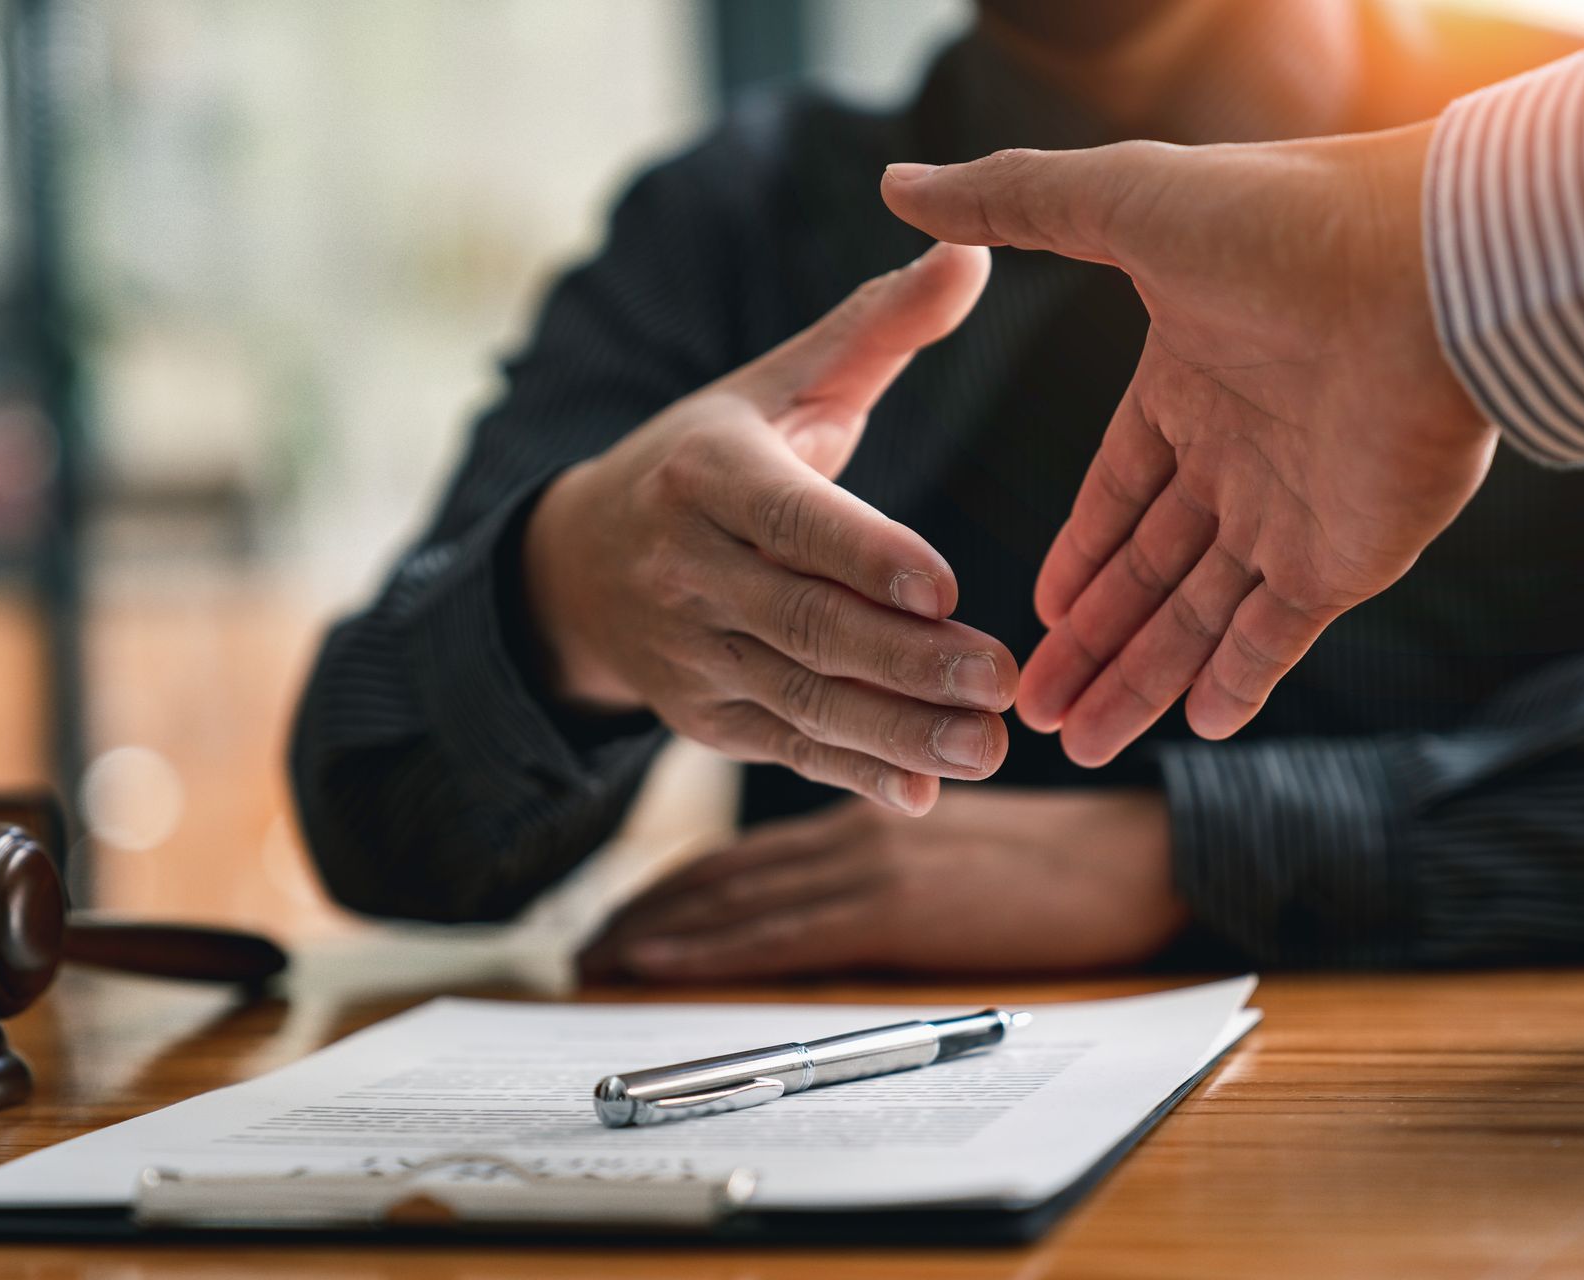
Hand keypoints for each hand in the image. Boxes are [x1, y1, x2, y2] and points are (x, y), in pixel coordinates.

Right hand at [524, 243, 1016, 814]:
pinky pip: (785, 748)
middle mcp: (689, 568)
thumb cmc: (709, 459)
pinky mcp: (704, 716)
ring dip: (895, 732)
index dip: (864, 556)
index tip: (944, 587)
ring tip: (986, 747)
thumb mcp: (776, 385)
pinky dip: (852, 774)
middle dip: (905, 661)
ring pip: (801, 698)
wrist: (581, 564)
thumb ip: (877, 328)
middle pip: (805, 622)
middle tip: (1002, 680)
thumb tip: (974, 249)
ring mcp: (692, 651)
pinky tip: (923, 792)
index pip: (791, 519)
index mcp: (708, 473)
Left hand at [579, 787, 1185, 980]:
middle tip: (584, 944)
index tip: (624, 917)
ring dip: (658, 933)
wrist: (1135, 856)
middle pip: (723, 876)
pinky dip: (711, 948)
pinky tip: (662, 960)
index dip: (676, 885)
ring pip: (734, 901)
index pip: (747, 854)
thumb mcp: (957, 842)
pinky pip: (780, 934)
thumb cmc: (1062, 860)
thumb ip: (889, 856)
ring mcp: (870, 868)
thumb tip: (831, 898)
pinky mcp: (895, 909)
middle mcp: (853, 834)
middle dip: (646, 911)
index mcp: (867, 814)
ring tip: (598, 960)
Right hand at [882, 123, 1498, 764]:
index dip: (1077, 554)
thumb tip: (899, 186)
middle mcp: (1240, 455)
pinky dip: (1240, 682)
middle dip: (1088, 642)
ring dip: (1140, 679)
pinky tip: (1192, 729)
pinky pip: (1280, 635)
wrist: (1427, 269)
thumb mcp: (1121, 204)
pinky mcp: (1348, 556)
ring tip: (1077, 743)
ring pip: (1200, 616)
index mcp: (1188, 385)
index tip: (1035, 614)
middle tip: (1027, 710)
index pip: (1119, 492)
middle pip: (1148, 571)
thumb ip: (1013, 203)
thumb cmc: (1281, 224)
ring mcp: (1295, 510)